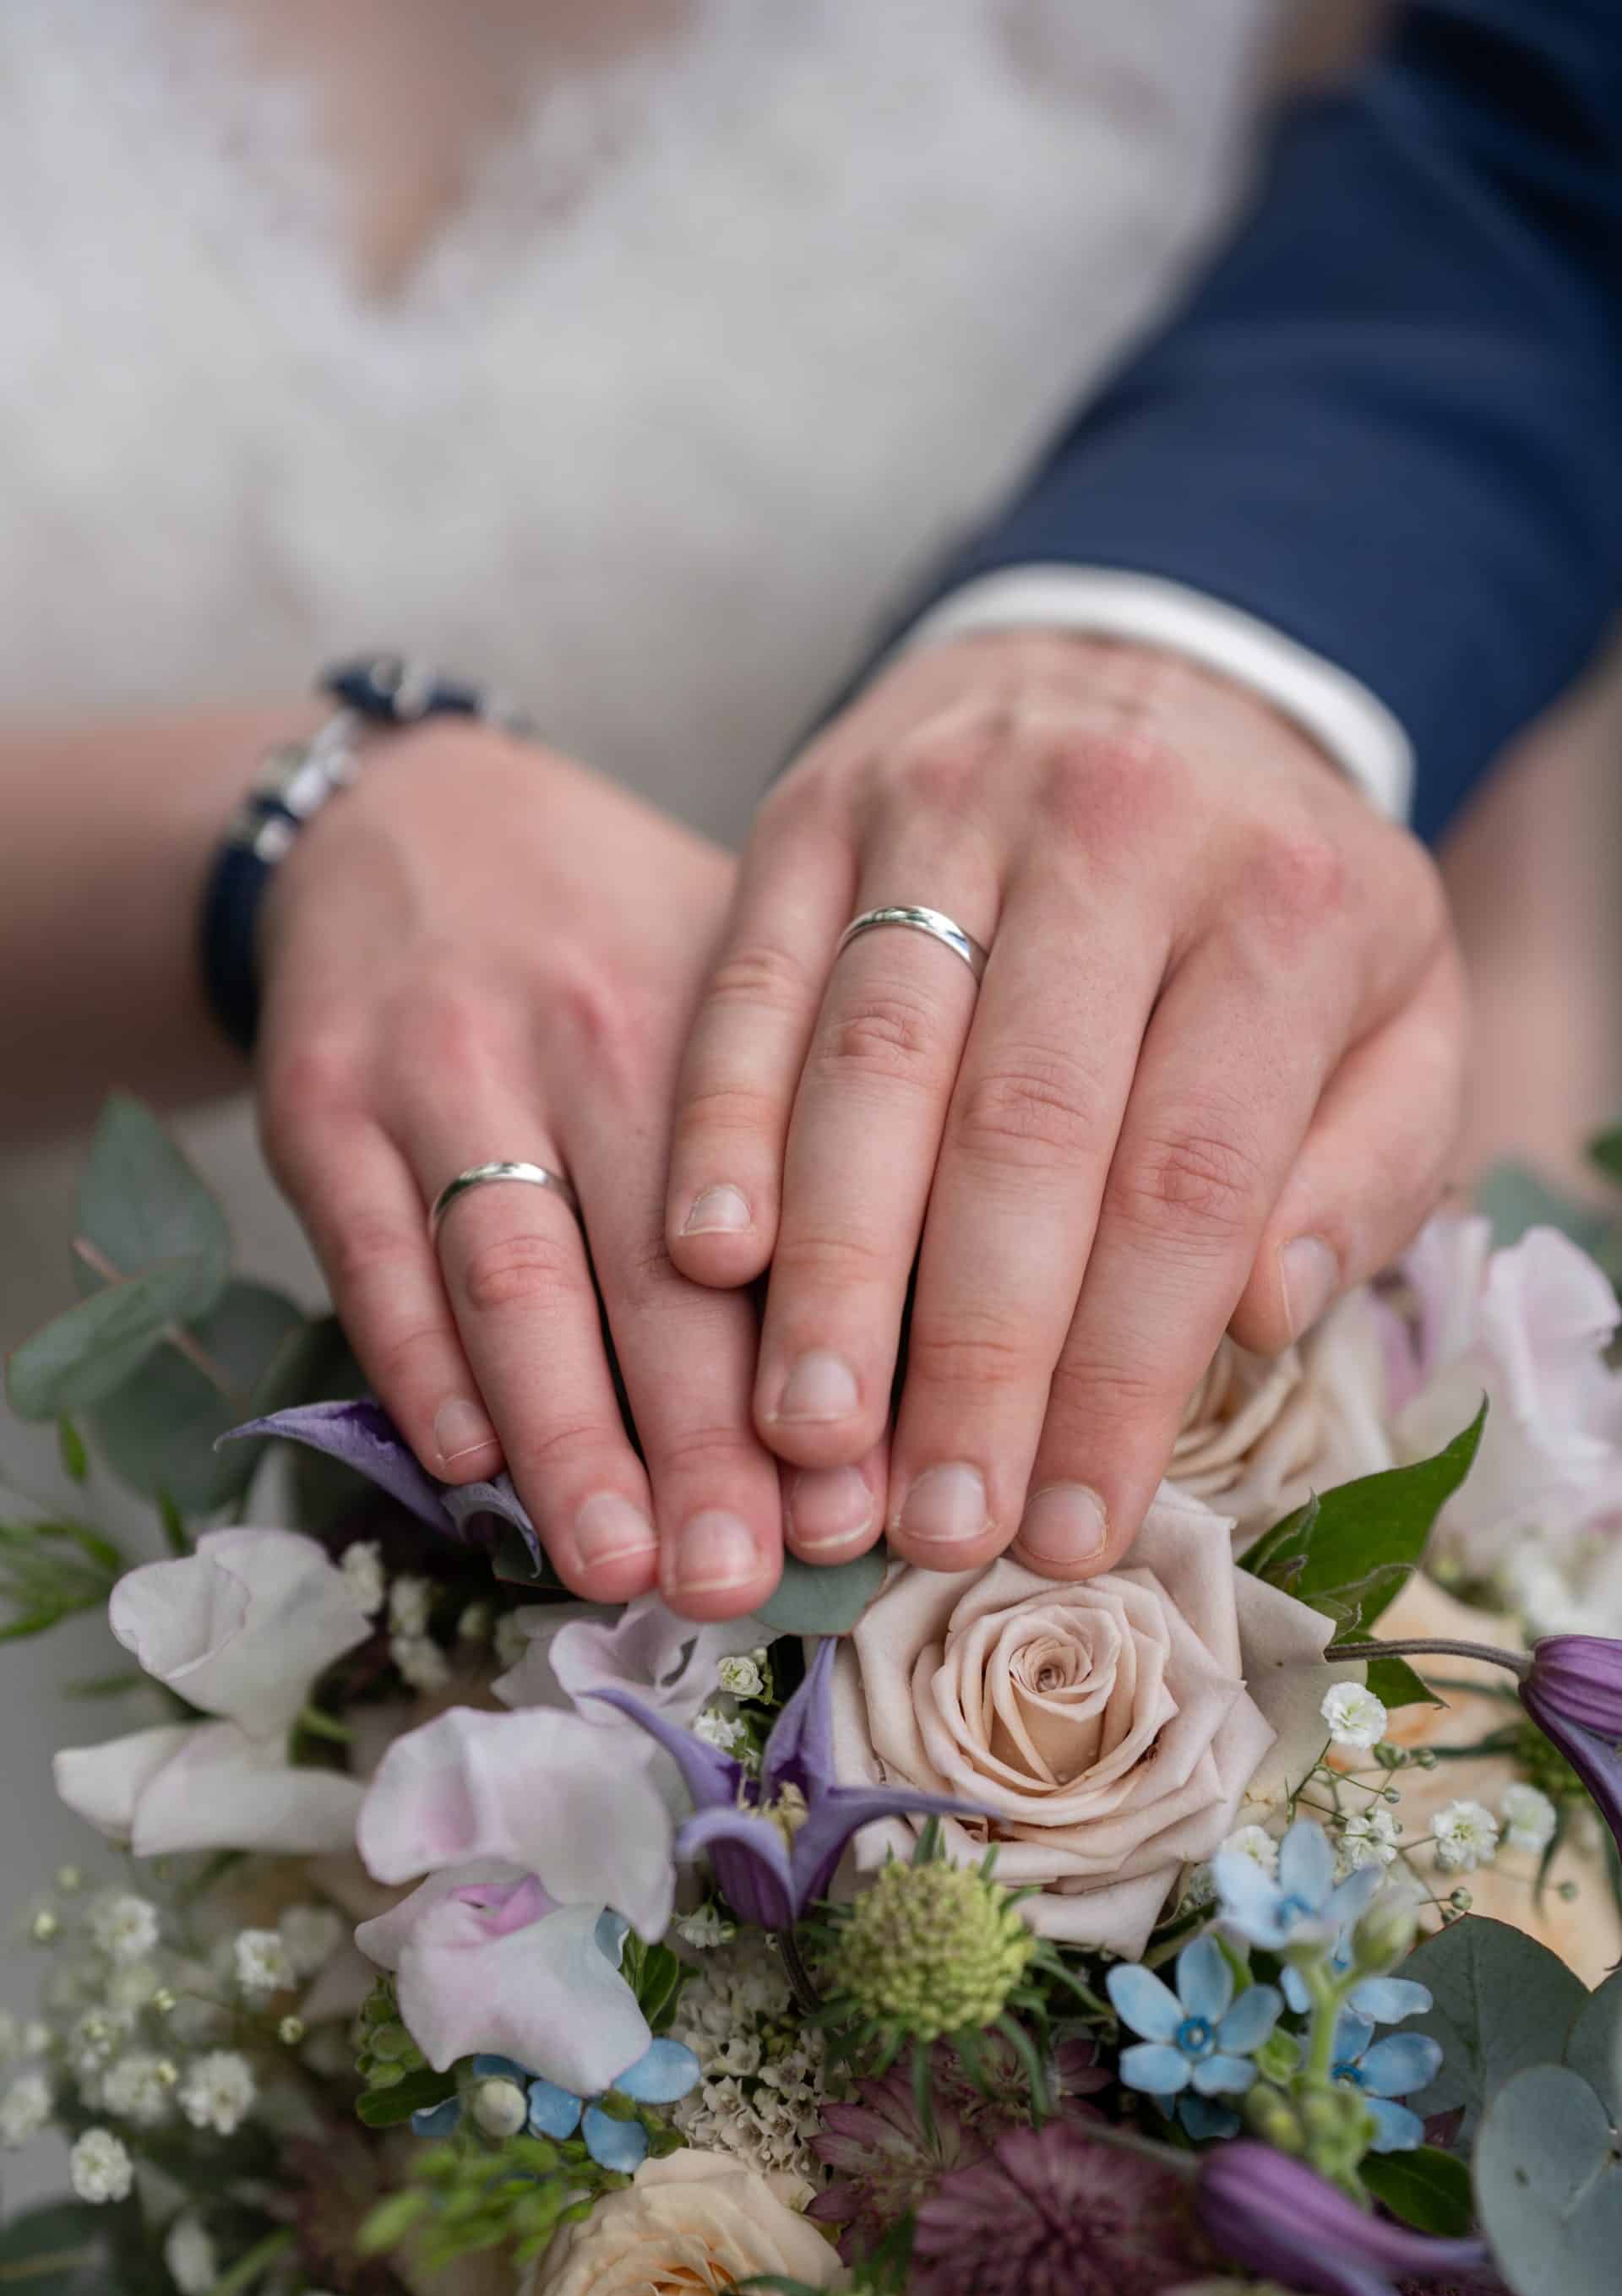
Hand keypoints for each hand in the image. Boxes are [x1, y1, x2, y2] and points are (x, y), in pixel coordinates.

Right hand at [256, 721, 786, 1618]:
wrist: (404, 821)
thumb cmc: (617, 936)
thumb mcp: (737, 973)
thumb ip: (820, 1129)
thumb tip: (941, 1347)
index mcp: (721, 1014)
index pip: (786, 1217)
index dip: (826, 1369)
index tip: (868, 1508)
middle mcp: (591, 1034)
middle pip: (657, 1266)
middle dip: (705, 1440)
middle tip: (748, 1580)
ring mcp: (445, 1070)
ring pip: (515, 1275)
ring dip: (566, 1432)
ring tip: (618, 1564)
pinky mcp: (322, 1105)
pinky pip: (375, 1256)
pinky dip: (418, 1366)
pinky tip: (467, 1466)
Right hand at [665, 632, 1464, 1575]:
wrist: (1141, 664)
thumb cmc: (1271, 890)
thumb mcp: (1399, 1005)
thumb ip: (1364, 1161)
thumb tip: (1260, 1312)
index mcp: (1285, 900)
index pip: (1192, 1174)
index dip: (1127, 1371)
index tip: (1071, 1524)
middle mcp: (1111, 829)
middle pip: (1025, 1126)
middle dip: (973, 1348)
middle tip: (928, 1517)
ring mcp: (945, 805)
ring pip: (873, 1057)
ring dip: (833, 1265)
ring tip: (809, 1432)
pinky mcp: (815, 806)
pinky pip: (752, 979)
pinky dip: (723, 1124)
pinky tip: (706, 1257)